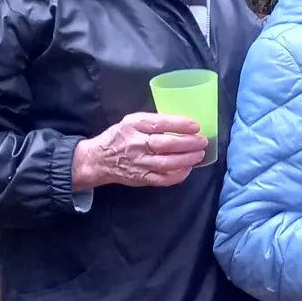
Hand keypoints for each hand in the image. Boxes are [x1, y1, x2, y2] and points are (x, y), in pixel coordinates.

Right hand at [71, 113, 206, 189]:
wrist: (98, 160)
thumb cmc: (120, 137)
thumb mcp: (132, 121)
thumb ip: (153, 121)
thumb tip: (182, 123)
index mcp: (133, 126)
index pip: (159, 124)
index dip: (180, 124)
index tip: (196, 126)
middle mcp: (135, 144)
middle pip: (165, 144)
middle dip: (188, 143)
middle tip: (202, 141)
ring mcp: (138, 163)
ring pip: (166, 163)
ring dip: (187, 159)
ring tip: (199, 155)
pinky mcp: (140, 178)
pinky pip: (162, 179)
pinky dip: (178, 175)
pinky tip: (187, 169)